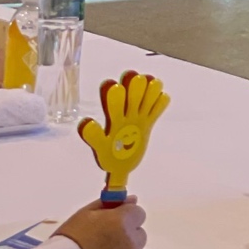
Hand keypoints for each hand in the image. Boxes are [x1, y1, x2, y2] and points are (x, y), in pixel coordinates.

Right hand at [55, 198, 146, 248]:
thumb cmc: (70, 241)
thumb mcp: (85, 215)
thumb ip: (111, 204)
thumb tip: (131, 199)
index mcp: (123, 222)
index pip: (138, 213)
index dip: (126, 216)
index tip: (115, 222)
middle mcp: (132, 242)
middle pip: (138, 234)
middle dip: (126, 235)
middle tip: (106, 242)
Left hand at [78, 73, 170, 195]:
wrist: (122, 166)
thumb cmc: (109, 155)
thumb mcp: (101, 147)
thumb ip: (94, 136)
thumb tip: (86, 122)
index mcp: (113, 116)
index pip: (113, 95)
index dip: (115, 90)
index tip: (116, 88)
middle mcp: (126, 111)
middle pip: (132, 90)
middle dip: (135, 84)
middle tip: (138, 81)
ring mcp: (139, 116)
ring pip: (147, 95)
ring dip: (151, 89)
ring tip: (153, 85)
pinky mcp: (150, 122)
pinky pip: (158, 108)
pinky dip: (161, 102)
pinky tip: (162, 99)